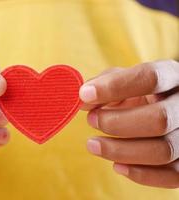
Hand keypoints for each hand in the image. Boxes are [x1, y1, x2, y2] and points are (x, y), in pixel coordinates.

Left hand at [80, 60, 178, 187]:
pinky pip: (171, 175)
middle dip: (116, 123)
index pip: (150, 78)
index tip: (84, 94)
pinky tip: (116, 166)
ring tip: (93, 144)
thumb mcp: (123, 79)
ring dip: (120, 150)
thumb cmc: (137, 92)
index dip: (115, 87)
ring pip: (163, 150)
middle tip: (91, 120)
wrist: (163, 107)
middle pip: (159, 119)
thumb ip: (103, 84)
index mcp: (172, 77)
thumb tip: (83, 100)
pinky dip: (140, 174)